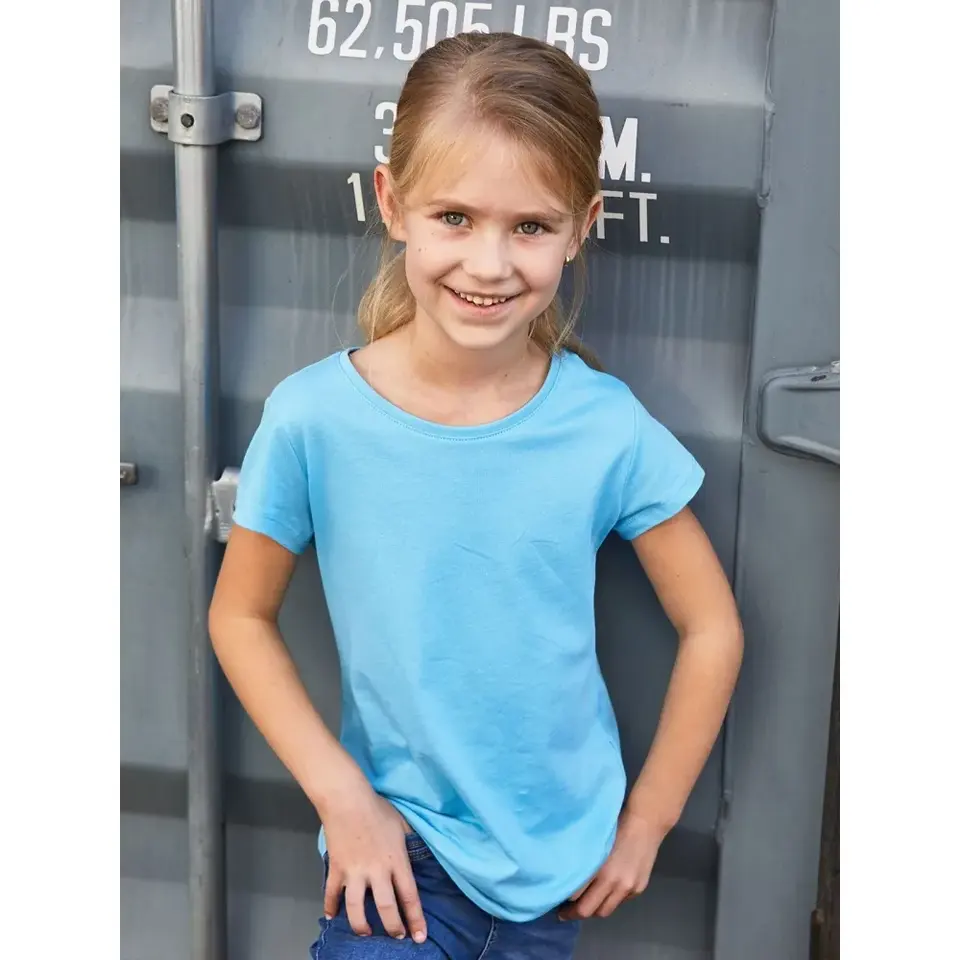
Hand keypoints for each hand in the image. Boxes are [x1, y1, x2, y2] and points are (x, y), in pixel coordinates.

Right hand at [320, 777, 426, 942]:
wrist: (347, 800)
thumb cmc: (378, 809)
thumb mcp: (402, 824)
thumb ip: (409, 842)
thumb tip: (418, 851)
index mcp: (396, 861)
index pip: (409, 896)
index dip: (416, 919)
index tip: (420, 937)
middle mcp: (377, 871)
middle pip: (386, 908)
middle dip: (393, 927)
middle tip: (397, 937)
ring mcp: (354, 872)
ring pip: (356, 909)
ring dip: (361, 925)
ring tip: (366, 933)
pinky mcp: (336, 869)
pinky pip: (331, 893)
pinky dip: (330, 906)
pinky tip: (331, 916)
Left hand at [559, 809, 666, 920]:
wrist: (644, 824)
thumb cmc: (613, 826)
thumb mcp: (592, 843)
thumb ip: (582, 863)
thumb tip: (566, 877)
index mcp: (598, 867)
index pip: (574, 895)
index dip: (563, 899)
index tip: (555, 898)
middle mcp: (613, 882)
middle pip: (587, 910)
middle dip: (573, 913)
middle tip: (563, 912)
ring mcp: (627, 888)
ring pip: (604, 911)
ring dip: (592, 911)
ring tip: (582, 905)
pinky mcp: (638, 890)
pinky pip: (618, 903)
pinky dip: (609, 901)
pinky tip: (604, 893)